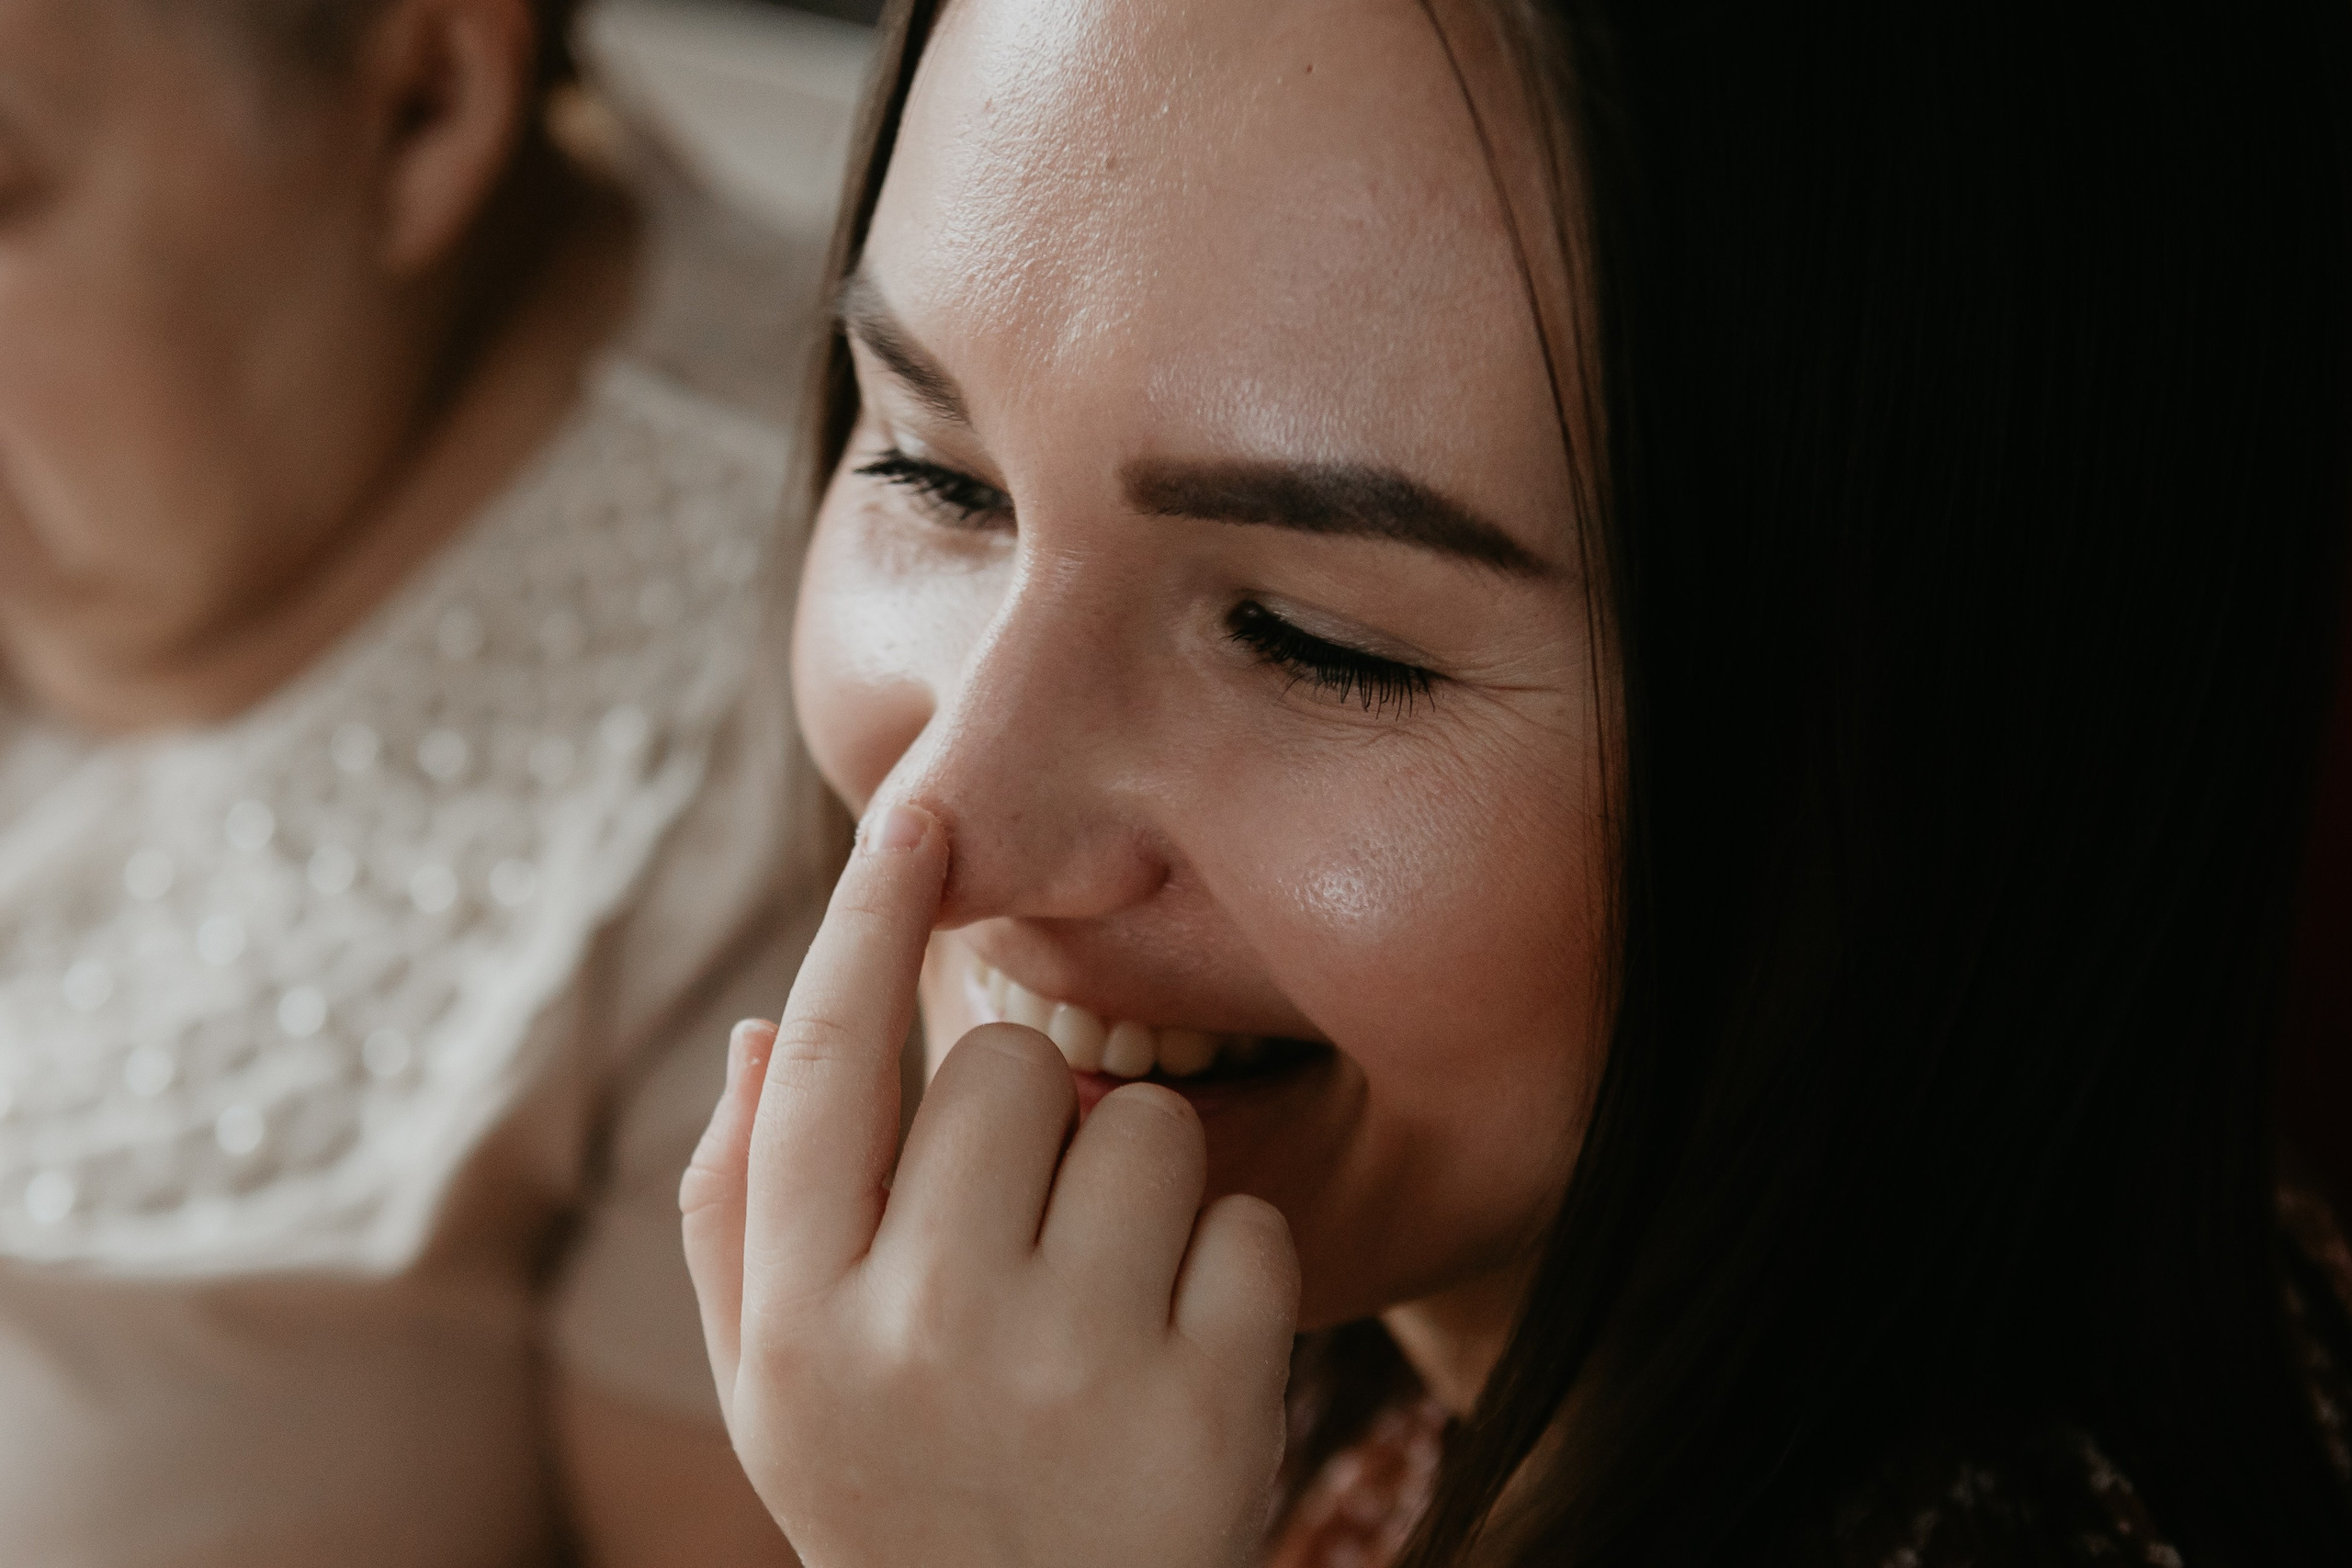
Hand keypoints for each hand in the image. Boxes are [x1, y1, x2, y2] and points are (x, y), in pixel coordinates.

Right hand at [681, 802, 1300, 1567]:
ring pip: (1147, 1129)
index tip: (916, 815)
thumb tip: (764, 1027)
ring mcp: (1070, 1374)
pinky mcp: (1207, 1410)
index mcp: (802, 1318)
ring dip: (1141, 1189)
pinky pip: (1248, 1226)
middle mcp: (922, 1336)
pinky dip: (1233, 1273)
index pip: (831, 1070)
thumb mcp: (776, 1383)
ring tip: (1108, 1300)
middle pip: (1012, 1071)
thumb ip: (743, 1208)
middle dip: (1035, 1119)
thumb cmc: (900, 1491)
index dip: (868, 925)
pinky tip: (1183, 1356)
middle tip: (1030, 1228)